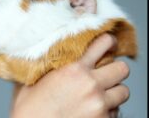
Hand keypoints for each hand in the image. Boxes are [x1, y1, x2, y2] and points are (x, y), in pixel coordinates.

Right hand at [10, 33, 129, 117]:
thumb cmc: (29, 110)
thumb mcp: (33, 80)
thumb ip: (46, 66)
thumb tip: (43, 55)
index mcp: (74, 70)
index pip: (103, 44)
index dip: (108, 42)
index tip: (109, 44)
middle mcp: (91, 86)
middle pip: (122, 69)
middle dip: (114, 70)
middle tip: (104, 73)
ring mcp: (100, 106)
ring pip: (124, 92)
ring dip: (113, 91)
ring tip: (99, 94)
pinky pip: (117, 112)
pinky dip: (109, 110)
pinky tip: (92, 110)